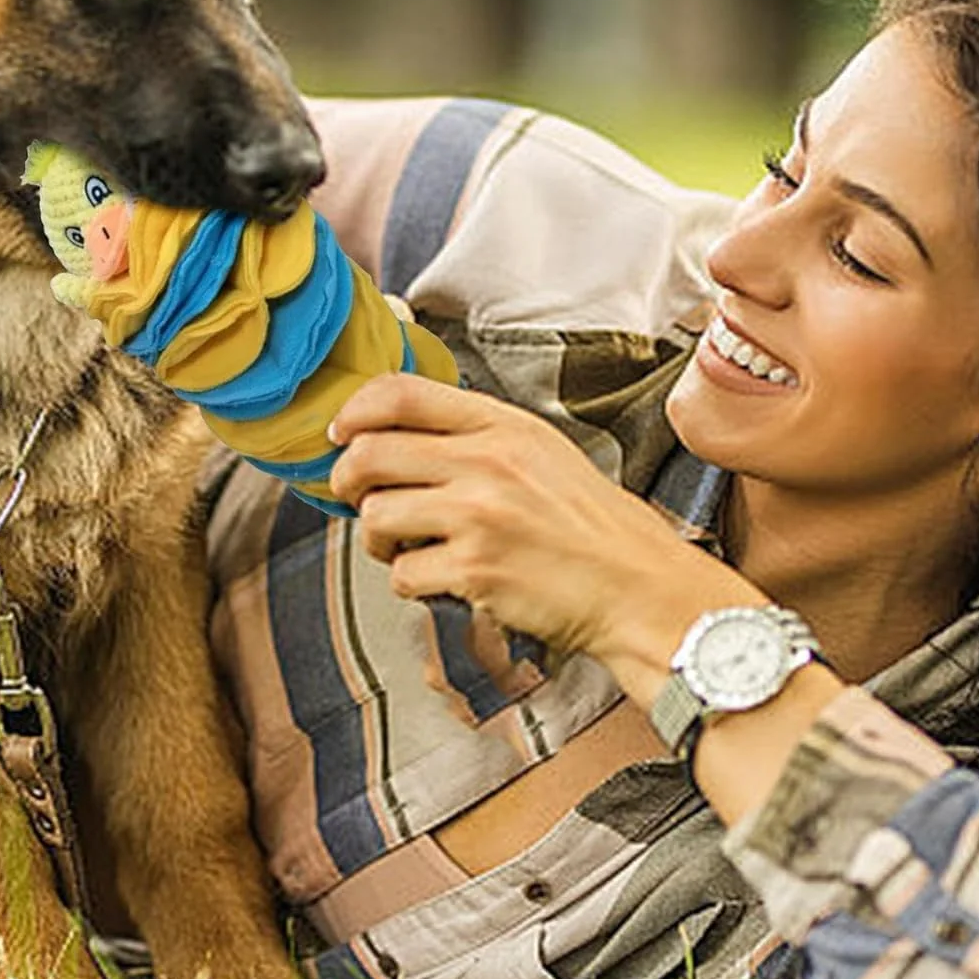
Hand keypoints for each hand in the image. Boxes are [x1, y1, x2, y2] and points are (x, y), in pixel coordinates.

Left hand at [328, 374, 749, 669]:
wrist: (637, 586)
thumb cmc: (588, 525)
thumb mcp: (539, 451)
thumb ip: (474, 435)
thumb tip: (394, 434)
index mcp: (500, 424)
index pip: (400, 392)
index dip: (354, 411)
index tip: (341, 432)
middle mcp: (486, 461)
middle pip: (368, 453)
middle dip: (348, 481)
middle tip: (361, 499)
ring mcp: (478, 515)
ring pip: (374, 515)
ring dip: (378, 538)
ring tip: (407, 546)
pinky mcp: (475, 569)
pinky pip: (402, 573)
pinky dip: (411, 582)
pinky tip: (442, 579)